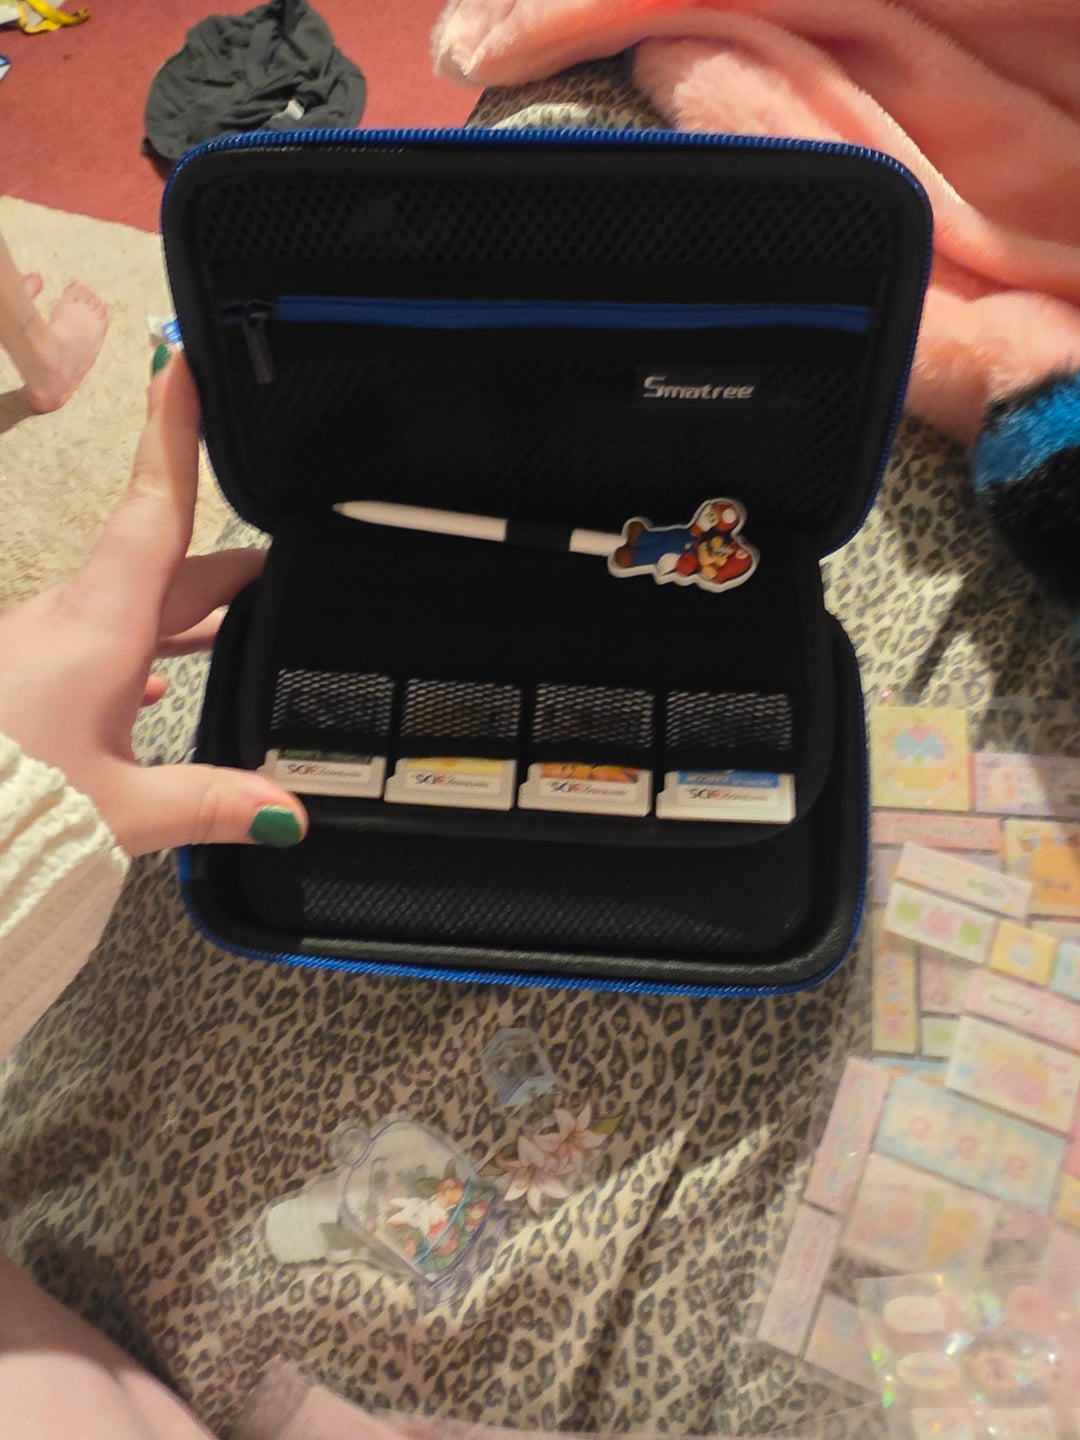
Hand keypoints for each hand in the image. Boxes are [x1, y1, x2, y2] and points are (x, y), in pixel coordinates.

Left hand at [0, 356, 307, 855]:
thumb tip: (291, 812)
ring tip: (243, 621)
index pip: (153, 510)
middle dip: (226, 561)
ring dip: (187, 613)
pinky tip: (155, 692)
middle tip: (287, 553)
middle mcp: (69, 621)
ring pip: (131, 609)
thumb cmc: (13, 806)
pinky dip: (138, 657)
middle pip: (163, 567)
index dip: (173, 434)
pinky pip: (96, 648)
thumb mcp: (123, 810)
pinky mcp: (27, 679)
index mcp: (99, 628)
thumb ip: (214, 802)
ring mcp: (42, 648)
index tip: (181, 362)